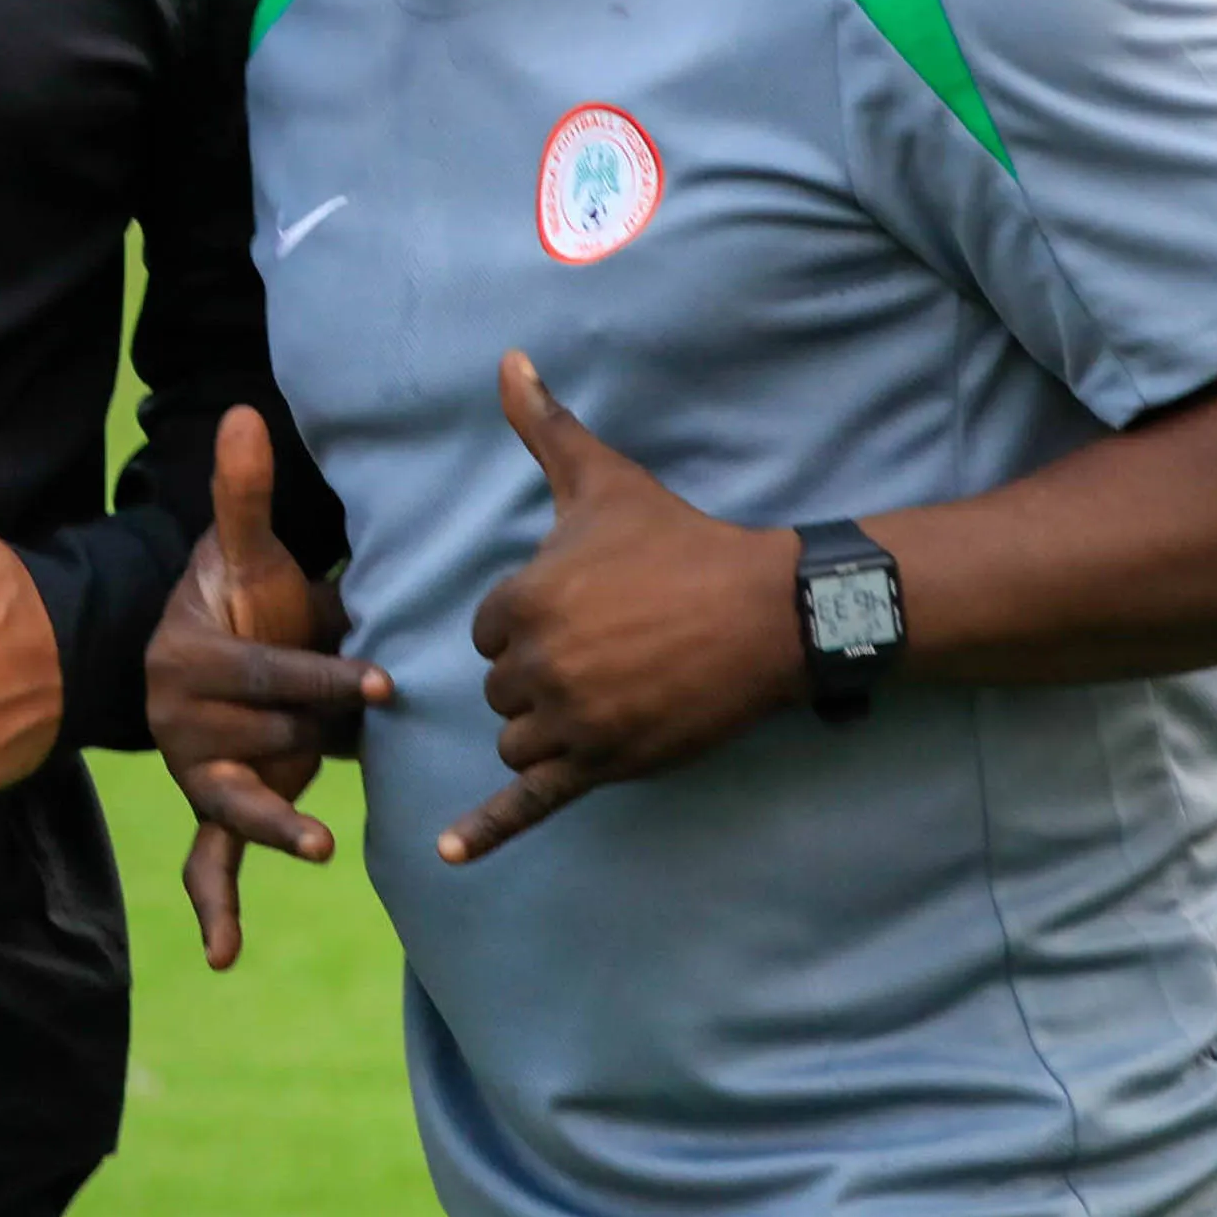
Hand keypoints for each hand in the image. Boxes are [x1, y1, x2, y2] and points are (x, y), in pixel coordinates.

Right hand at [148, 405, 386, 968]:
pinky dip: (217, 907)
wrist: (211, 643)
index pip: (261, 673)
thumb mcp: (245, 549)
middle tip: (358, 748)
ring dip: (273, 824)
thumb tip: (244, 411)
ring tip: (315, 843)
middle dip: (304, 746)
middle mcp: (179, 719)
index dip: (319, 677)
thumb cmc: (240, 595)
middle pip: (254, 740)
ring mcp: (195, 769)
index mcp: (187, 657)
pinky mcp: (212, 807)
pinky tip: (225, 957)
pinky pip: (207, 862)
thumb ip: (242, 491)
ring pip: (234, 804)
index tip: (380, 686)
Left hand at [440, 351, 802, 866]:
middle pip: (501, 690)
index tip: (587, 608)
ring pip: (517, 741)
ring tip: (604, 694)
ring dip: (545, 727)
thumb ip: (544, 425)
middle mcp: (538, 668)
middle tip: (609, 648)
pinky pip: (530, 804)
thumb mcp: (602, 480)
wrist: (767, 613)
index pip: (488, 631)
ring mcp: (571, 724)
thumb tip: (506, 359)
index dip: (530, 622)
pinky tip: (449, 857)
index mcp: (523, 602)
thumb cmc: (680, 541)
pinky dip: (486, 832)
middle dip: (541, 675)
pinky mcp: (603, 768)